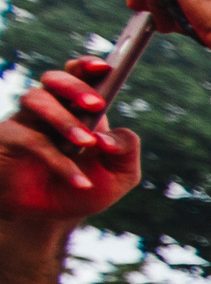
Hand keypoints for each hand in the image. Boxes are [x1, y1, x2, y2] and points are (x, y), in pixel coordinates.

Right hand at [0, 60, 140, 222]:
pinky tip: (81, 182)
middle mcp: (49, 109)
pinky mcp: (8, 141)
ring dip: (65, 120)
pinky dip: (60, 162)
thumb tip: (110, 138)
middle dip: (76, 87)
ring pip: (36, 100)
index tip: (106, 66)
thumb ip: (126, 152)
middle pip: (54, 79)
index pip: (79, 76)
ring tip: (87, 143)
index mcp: (79, 110)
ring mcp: (25, 122)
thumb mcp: (117, 176)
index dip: (88, 66)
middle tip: (97, 105)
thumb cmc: (81, 189)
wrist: (45, 217)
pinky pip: (31, 141)